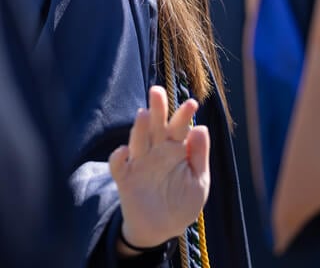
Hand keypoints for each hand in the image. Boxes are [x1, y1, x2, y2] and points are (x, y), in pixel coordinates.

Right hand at [109, 85, 210, 253]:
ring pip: (137, 141)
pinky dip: (118, 158)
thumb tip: (200, 127)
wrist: (162, 229)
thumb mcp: (199, 182)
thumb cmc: (183, 202)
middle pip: (155, 126)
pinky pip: (119, 166)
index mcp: (177, 149)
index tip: (192, 103)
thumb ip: (199, 156)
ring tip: (143, 114)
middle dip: (157, 109)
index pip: (179, 127)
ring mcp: (140, 164)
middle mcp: (156, 152)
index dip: (183, 115)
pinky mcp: (125, 179)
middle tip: (158, 91)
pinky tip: (124, 152)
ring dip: (139, 128)